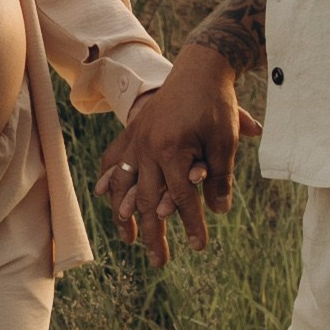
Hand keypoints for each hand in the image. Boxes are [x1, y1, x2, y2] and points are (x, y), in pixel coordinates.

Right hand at [95, 43, 261, 264]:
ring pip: (122, 184)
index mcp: (171, 150)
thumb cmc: (216, 104)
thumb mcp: (225, 140)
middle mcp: (147, 147)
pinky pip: (113, 159)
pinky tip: (105, 196)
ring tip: (128, 239)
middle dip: (154, 234)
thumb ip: (220, 177)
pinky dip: (108, 179)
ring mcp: (136, 138)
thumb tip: (219, 211)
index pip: (182, 198)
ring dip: (123, 214)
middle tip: (160, 261)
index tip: (199, 246)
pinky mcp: (132, 130)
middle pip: (147, 201)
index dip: (191, 224)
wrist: (199, 68)